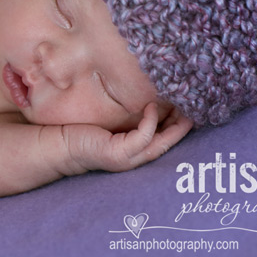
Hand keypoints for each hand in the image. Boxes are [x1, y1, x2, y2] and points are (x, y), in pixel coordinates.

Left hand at [64, 103, 193, 172]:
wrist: (62, 145)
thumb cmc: (87, 132)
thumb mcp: (115, 123)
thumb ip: (131, 117)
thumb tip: (146, 97)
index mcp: (136, 152)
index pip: (165, 141)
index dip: (179, 127)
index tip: (190, 108)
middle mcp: (135, 159)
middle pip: (168, 144)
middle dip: (183, 127)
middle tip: (195, 106)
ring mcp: (128, 159)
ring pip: (160, 143)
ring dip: (174, 126)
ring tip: (182, 107)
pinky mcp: (118, 153)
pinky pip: (142, 137)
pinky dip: (149, 122)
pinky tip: (150, 107)